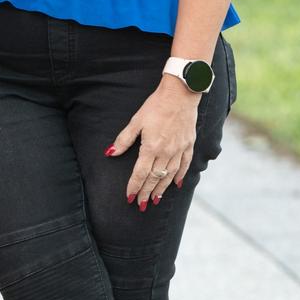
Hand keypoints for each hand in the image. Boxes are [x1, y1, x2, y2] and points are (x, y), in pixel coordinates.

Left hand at [105, 76, 199, 209]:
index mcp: (151, 147)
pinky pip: (184, 165)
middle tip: (141, 205)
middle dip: (146, 192)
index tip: (129, 197)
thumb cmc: (156, 106)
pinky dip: (180, 176)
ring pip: (169, 175)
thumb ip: (124, 140)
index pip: (140, 173)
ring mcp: (179, 150)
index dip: (134, 186)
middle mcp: (166, 152)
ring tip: (155, 200)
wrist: (180, 94)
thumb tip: (110, 153)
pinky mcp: (189, 145)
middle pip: (155, 178)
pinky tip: (176, 184)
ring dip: (162, 189)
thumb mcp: (136, 121)